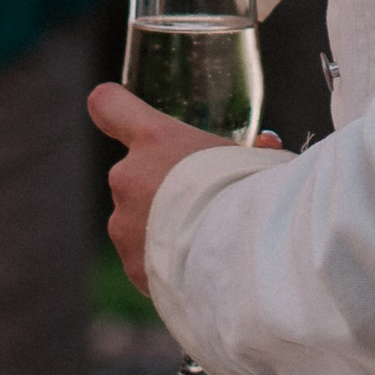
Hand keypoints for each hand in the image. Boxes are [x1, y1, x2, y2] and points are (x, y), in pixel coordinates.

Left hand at [91, 81, 280, 288]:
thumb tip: (265, 145)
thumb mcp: (254, 158)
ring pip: (136, 222)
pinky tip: (198, 269)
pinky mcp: (133, 266)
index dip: (115, 109)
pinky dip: (166, 265)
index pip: (109, 105)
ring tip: (204, 243)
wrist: (244, 254)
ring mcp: (125, 224)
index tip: (120, 116)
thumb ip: (248, 151)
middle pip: (133, 175)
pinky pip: (146, 261)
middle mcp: (129, 177)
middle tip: (201, 203)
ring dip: (161, 229)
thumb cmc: (255, 194)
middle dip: (160, 189)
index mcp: (155, 140)